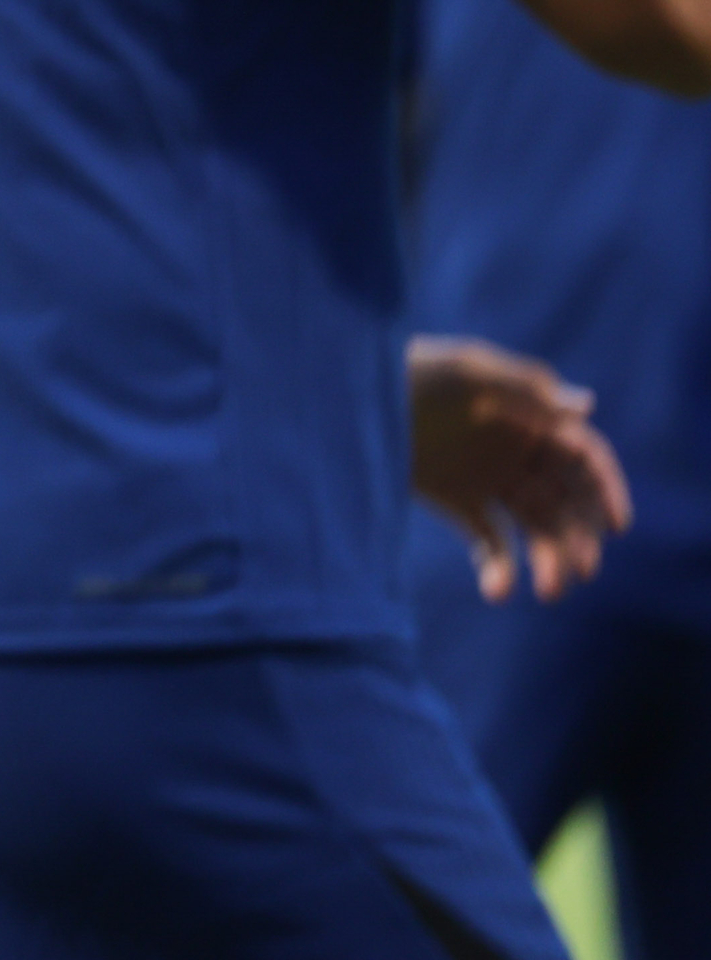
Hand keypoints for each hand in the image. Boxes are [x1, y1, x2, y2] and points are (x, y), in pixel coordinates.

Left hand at [410, 334, 629, 601]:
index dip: (606, 489)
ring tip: (546, 590)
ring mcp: (489, 479)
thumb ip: (523, 385)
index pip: (583, 457)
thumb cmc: (408, 368)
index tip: (616, 525)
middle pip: (567, 500)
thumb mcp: (464, 369)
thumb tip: (586, 404)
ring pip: (537, 526)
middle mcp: (517, 451)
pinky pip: (490, 541)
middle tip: (580, 569)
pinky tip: (498, 591)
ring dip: (550, 559)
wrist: (342, 393)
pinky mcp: (457, 501)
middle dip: (580, 535)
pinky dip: (499, 568)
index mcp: (530, 416)